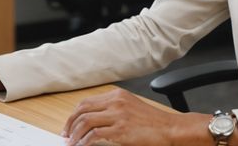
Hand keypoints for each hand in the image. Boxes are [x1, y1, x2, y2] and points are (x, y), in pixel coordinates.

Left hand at [61, 88, 209, 145]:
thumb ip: (114, 109)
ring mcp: (118, 115)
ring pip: (86, 121)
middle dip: (70, 123)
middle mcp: (116, 102)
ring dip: (75, 133)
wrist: (171, 129)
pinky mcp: (121, 130)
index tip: (69, 124)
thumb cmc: (154, 122)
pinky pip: (95, 134)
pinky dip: (85, 141)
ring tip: (71, 142)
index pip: (87, 102)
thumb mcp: (132, 107)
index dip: (74, 114)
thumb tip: (95, 119)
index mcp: (117, 96)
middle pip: (83, 109)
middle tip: (65, 134)